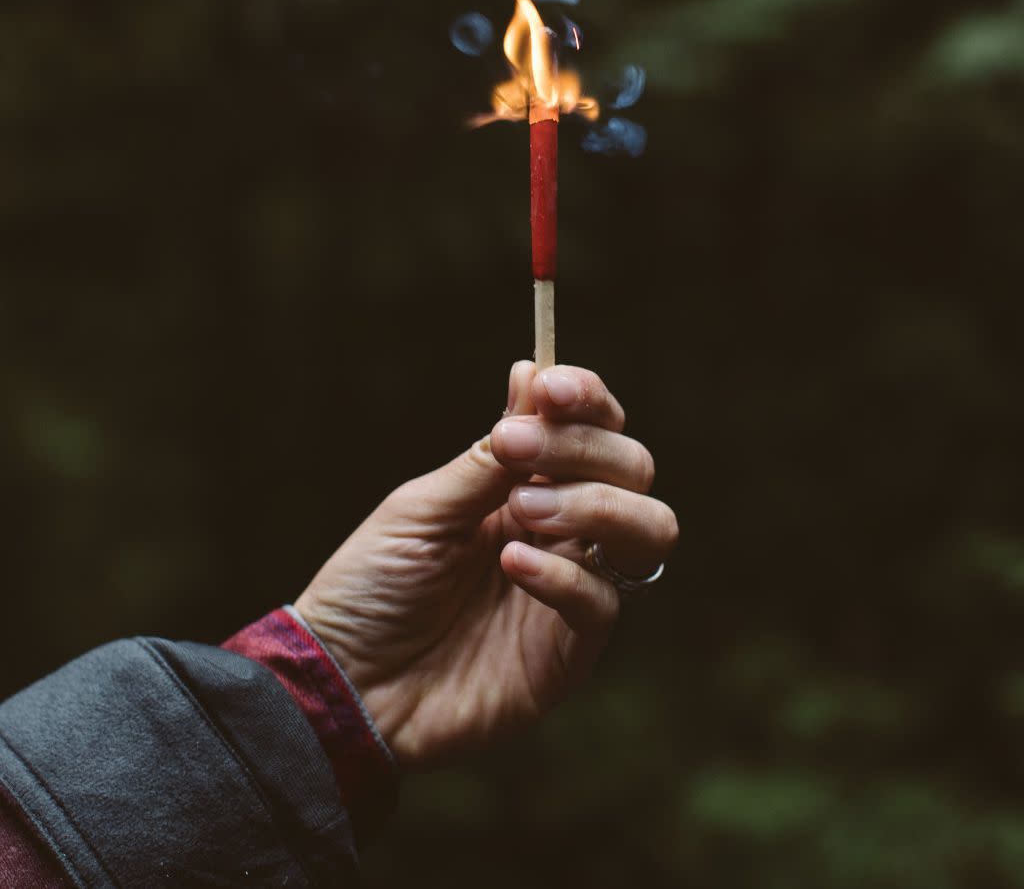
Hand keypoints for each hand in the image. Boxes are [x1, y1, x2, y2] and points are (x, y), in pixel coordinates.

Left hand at [294, 362, 677, 768]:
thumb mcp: (424, 507)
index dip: (588, 400)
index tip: (552, 390)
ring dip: (597, 505)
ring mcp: (574, 586)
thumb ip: (487, 456)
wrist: (343, 682)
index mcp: (529, 484)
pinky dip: (564, 575)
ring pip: (650, 529)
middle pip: (634, 467)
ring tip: (524, 512)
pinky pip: (604, 601)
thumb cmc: (373, 585)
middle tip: (514, 452)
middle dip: (584, 449)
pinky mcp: (571, 650)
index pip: (594, 427)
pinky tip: (513, 567)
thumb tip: (531, 373)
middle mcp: (564, 529)